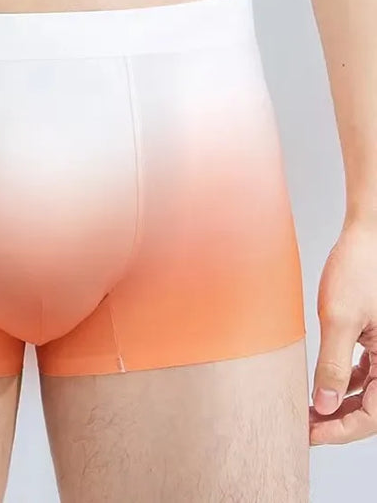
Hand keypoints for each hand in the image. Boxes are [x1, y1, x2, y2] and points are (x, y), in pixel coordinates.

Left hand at [310, 221, 376, 444]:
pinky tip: (326, 384)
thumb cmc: (358, 269)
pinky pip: (368, 372)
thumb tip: (324, 406)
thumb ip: (333, 365)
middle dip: (338, 421)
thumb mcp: (339, 319)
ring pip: (369, 392)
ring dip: (341, 404)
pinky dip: (347, 383)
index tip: (310, 435)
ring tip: (310, 409)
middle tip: (305, 426)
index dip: (340, 431)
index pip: (373, 416)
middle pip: (372, 408)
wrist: (366, 238)